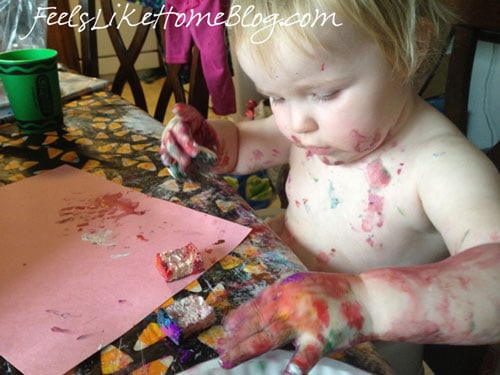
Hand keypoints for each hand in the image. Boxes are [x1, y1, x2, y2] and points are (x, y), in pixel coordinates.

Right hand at [160, 103, 218, 177]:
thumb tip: (203, 158)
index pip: (187, 112)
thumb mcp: (215, 143)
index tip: (177, 109)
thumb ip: (210, 148)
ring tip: (186, 163)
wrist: (205, 151)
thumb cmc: (210, 143)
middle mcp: (179, 126)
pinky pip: (165, 154)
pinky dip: (169, 160)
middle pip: (179, 131)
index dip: (182, 111)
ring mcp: (171, 137)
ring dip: (177, 154)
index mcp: (193, 119)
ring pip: (169, 143)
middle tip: (195, 153)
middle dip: (186, 143)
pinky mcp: (167, 150)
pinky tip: (172, 164)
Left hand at [218, 272, 371, 373]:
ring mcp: (304, 320)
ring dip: (245, 350)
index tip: (223, 331)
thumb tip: (257, 309)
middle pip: (255, 323)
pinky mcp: (321, 338)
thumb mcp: (301, 285)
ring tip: (228, 360)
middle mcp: (289, 303)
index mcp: (284, 289)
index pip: (254, 306)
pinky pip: (303, 357)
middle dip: (234, 338)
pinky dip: (294, 367)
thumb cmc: (333, 293)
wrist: (367, 297)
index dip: (237, 319)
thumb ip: (280, 296)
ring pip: (268, 338)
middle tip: (218, 350)